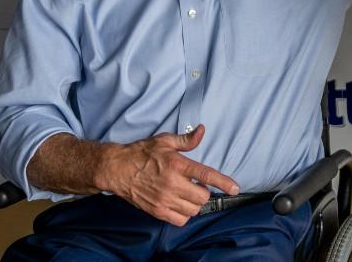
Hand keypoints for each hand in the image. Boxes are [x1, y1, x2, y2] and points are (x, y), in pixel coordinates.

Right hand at [96, 124, 238, 226]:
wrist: (117, 169)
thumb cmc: (141, 153)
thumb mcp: (164, 141)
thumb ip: (186, 139)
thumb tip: (202, 131)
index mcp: (177, 165)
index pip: (206, 175)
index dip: (224, 182)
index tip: (235, 187)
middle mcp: (172, 184)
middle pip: (203, 196)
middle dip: (204, 191)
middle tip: (196, 185)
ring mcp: (164, 199)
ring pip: (193, 209)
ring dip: (195, 203)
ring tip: (186, 194)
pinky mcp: (157, 211)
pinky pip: (181, 220)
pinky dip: (185, 214)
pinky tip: (180, 204)